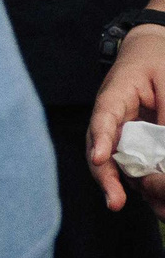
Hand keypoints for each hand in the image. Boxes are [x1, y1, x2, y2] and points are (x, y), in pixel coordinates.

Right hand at [89, 25, 164, 216]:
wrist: (151, 52)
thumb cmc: (158, 60)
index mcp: (114, 96)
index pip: (103, 117)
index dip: (100, 139)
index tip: (98, 158)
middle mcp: (112, 119)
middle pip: (100, 148)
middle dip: (105, 176)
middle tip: (114, 201)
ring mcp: (121, 133)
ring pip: (115, 162)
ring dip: (120, 185)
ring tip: (130, 206)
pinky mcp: (134, 143)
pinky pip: (134, 164)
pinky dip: (140, 183)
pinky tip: (153, 201)